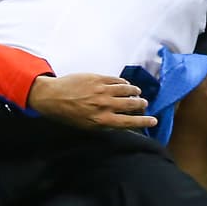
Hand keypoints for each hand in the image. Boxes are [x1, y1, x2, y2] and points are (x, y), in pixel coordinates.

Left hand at [27, 74, 158, 130]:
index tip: (154, 121)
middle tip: (144, 104)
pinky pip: (116, 80)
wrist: (52, 97)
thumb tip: (122, 125)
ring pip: (126, 89)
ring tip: (137, 92)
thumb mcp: (87, 126)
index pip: (130, 122)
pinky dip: (123, 82)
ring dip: (135, 91)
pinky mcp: (98, 78)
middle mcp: (105, 105)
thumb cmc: (68, 115)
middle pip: (131, 104)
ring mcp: (102, 90)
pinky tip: (125, 84)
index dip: (144, 122)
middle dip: (141, 104)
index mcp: (102, 120)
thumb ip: (106, 125)